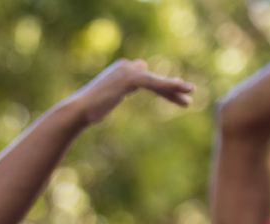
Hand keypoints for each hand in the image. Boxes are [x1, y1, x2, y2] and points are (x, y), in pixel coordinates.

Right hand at [68, 59, 193, 125]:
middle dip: (172, 89)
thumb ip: (120, 90)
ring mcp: (126, 71)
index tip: (179, 100)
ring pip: (156, 80)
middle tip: (190, 96)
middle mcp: (125, 67)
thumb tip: (126, 89)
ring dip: (175, 88)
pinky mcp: (128, 79)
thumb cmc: (90, 110)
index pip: (148, 78)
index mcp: (121, 70)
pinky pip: (152, 82)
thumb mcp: (109, 97)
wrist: (77, 111)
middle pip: (154, 78)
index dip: (165, 90)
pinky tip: (179, 87)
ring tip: (192, 93)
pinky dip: (166, 85)